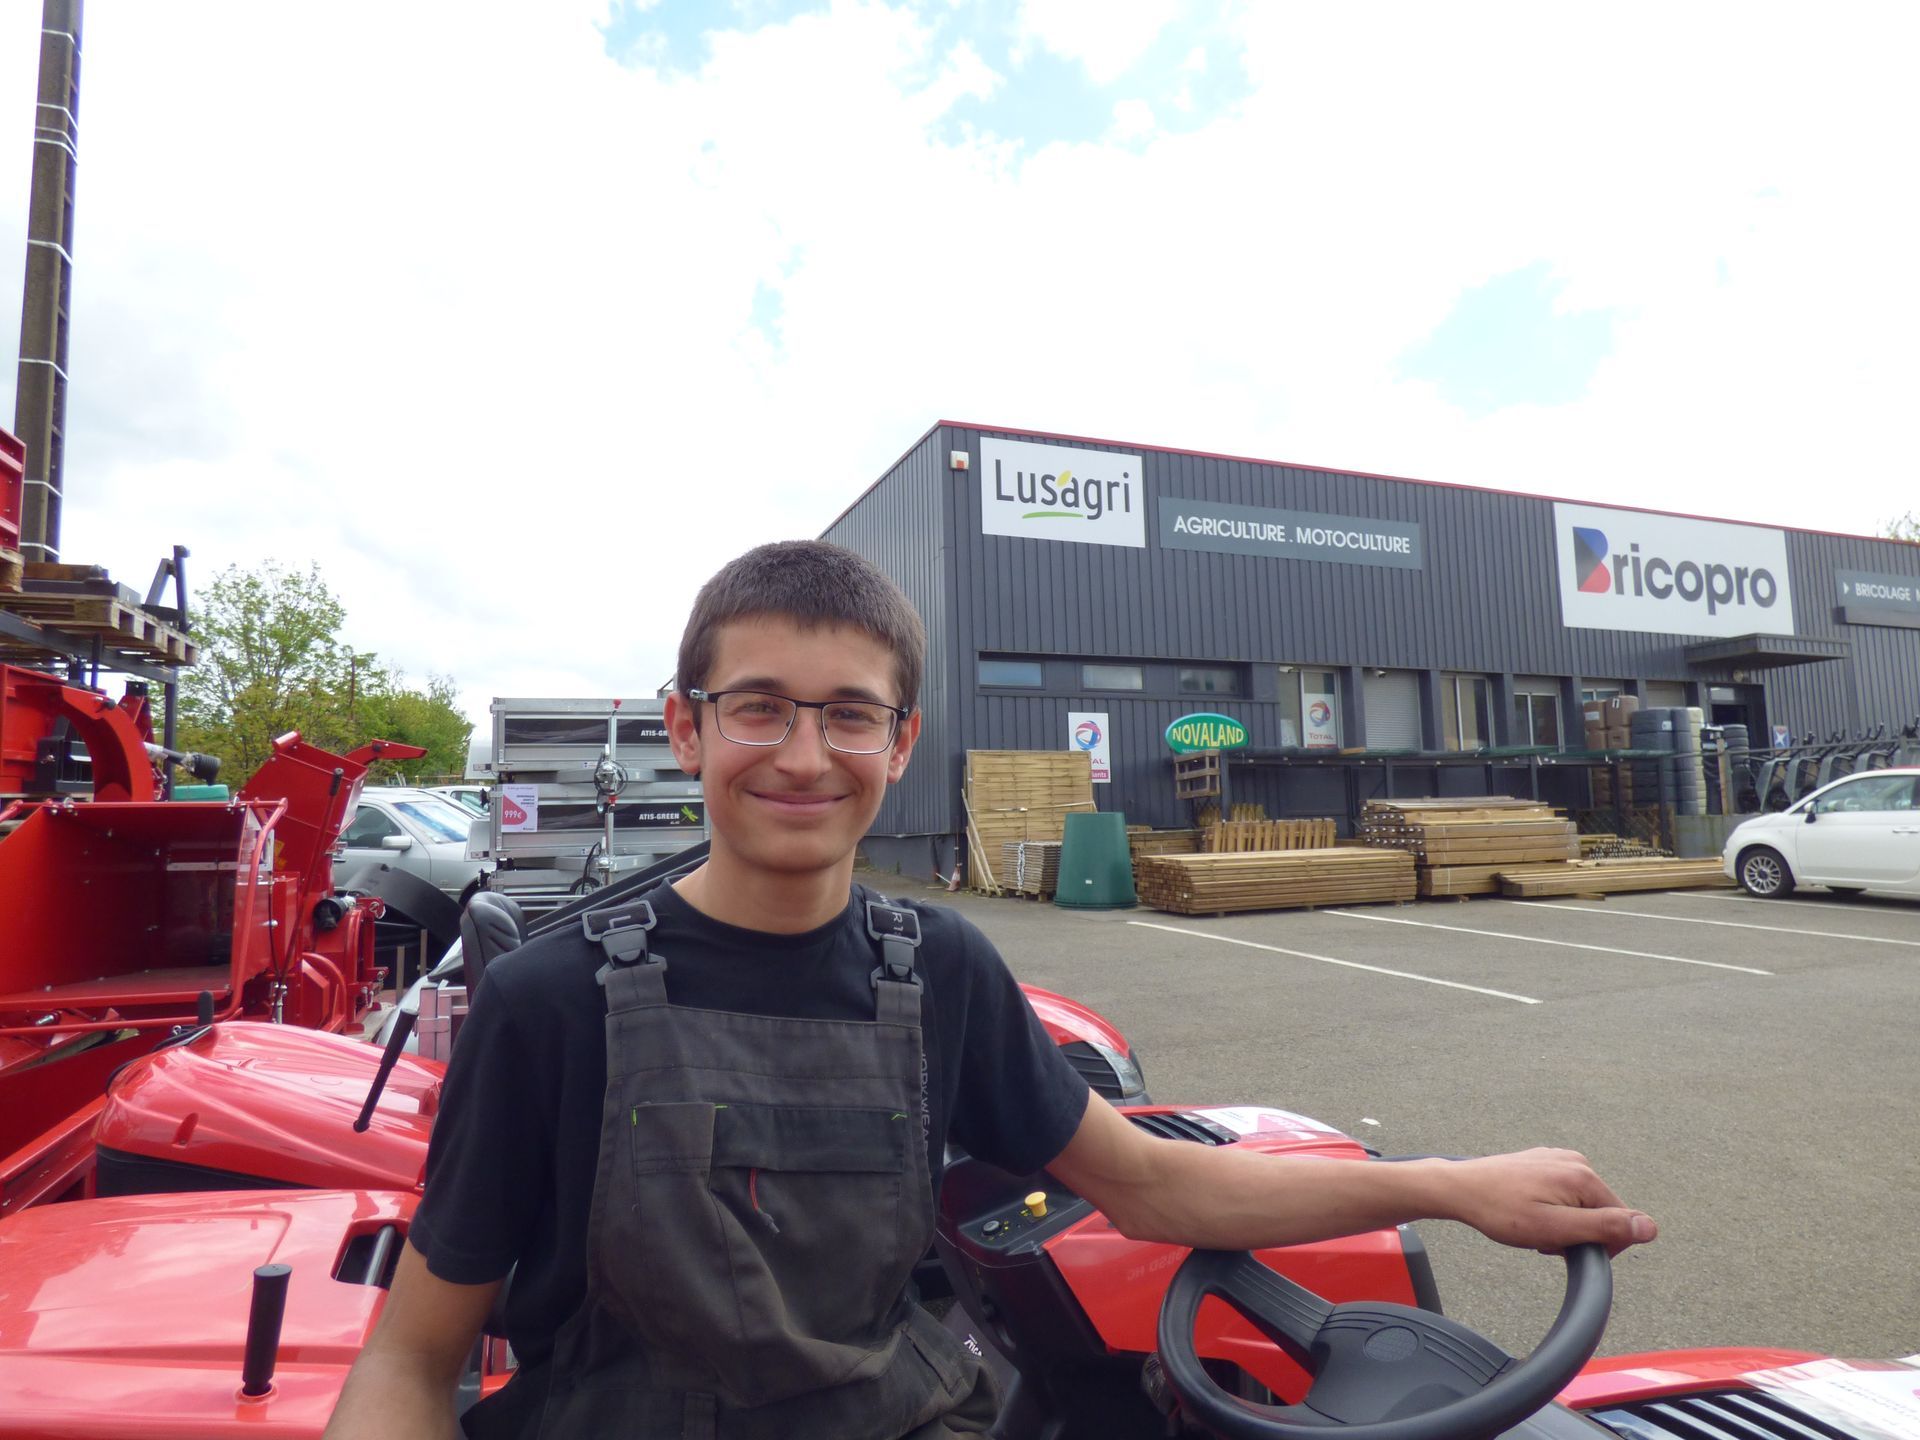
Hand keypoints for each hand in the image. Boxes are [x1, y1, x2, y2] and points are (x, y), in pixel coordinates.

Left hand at [1440, 1148, 1656, 1256]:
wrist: (1460, 1189)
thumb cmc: (1502, 1212)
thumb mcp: (1555, 1228)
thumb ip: (1604, 1227)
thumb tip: (1650, 1227)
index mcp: (1585, 1176)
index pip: (1620, 1223)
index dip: (1596, 1246)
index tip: (1562, 1247)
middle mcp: (1577, 1161)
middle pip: (1600, 1213)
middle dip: (1578, 1233)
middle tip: (1542, 1239)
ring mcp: (1559, 1158)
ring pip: (1581, 1205)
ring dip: (1563, 1224)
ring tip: (1531, 1226)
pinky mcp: (1544, 1161)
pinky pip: (1563, 1193)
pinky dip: (1551, 1209)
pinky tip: (1527, 1212)